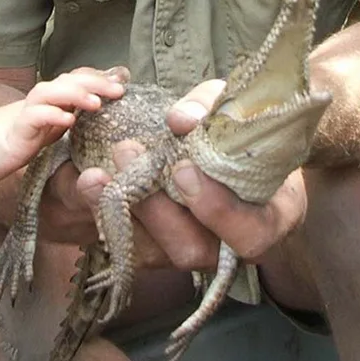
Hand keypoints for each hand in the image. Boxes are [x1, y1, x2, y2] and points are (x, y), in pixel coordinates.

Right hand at [0, 66, 127, 189]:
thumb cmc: (6, 143)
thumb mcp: (43, 132)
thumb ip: (63, 120)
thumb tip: (89, 114)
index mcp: (48, 102)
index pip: (76, 79)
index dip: (99, 78)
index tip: (124, 82)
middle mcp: (38, 102)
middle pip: (68, 81)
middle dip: (96, 82)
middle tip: (121, 89)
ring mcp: (24, 114)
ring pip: (50, 92)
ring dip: (75, 94)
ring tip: (98, 103)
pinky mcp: (13, 132)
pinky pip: (32, 118)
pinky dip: (50, 116)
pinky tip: (67, 121)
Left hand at [76, 79, 307, 272]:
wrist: (234, 145)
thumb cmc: (246, 128)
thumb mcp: (238, 108)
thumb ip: (212, 108)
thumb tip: (180, 119)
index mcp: (269, 218)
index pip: (250, 235)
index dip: (218, 211)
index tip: (184, 169)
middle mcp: (229, 246)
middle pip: (191, 249)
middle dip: (155, 208)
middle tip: (128, 152)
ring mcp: (192, 248)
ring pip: (154, 253)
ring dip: (122, 211)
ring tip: (96, 171)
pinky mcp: (157, 246)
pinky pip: (129, 243)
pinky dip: (106, 214)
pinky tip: (90, 182)